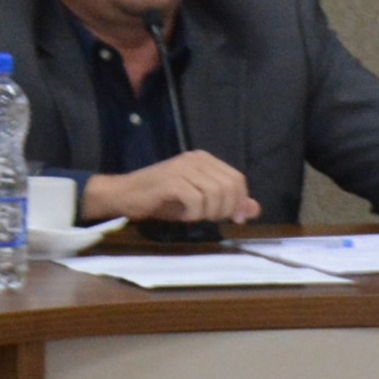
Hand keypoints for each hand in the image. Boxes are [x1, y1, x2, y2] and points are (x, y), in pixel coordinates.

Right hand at [83, 152, 258, 225]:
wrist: (123, 196)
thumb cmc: (160, 200)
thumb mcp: (199, 203)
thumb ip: (227, 204)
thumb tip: (255, 209)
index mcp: (205, 160)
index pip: (238, 179)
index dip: (241, 201)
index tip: (236, 220)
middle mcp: (196, 159)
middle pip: (230, 187)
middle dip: (226, 209)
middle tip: (209, 219)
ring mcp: (183, 168)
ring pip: (215, 194)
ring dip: (207, 213)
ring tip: (191, 215)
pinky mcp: (171, 181)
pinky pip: (196, 200)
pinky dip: (193, 214)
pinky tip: (181, 215)